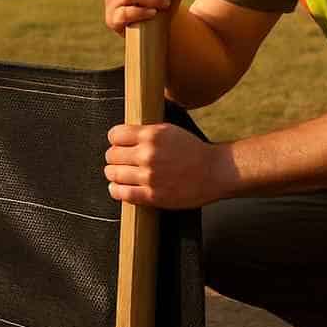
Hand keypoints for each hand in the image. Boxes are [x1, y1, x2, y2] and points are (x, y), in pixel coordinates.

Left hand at [104, 122, 230, 208]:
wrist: (214, 171)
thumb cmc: (193, 151)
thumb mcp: (169, 130)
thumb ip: (146, 133)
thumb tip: (121, 137)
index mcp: (152, 135)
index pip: (115, 135)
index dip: (115, 140)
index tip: (119, 144)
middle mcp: (148, 154)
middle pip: (111, 155)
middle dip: (114, 158)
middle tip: (120, 161)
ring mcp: (149, 176)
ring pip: (113, 174)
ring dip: (113, 174)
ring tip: (119, 174)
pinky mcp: (152, 195)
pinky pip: (122, 193)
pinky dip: (116, 190)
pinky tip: (119, 187)